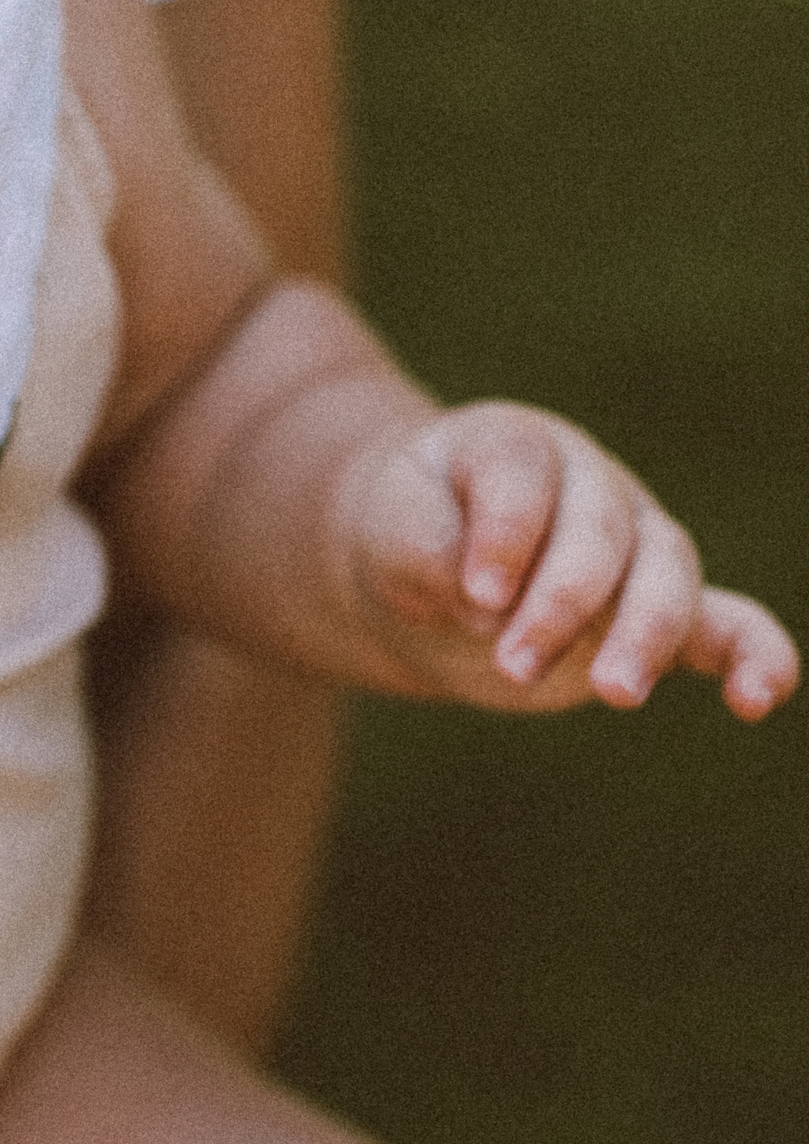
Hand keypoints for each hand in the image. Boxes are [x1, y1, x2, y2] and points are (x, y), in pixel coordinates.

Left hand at [349, 401, 798, 719]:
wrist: (416, 564)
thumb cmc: (401, 531)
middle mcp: (589, 482)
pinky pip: (726, 625)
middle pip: (599, 533)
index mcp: (516, 443)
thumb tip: (488, 606)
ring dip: (641, 636)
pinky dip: (752, 657)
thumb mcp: (386, 530)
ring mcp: (635, 541)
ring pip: (666, 575)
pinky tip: (756, 700)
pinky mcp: (656, 611)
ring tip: (611, 692)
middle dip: (561, 603)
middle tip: (511, 662)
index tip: (475, 596)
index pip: (525, 479)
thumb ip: (427, 553)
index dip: (506, 537)